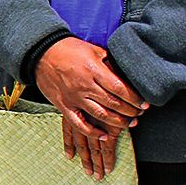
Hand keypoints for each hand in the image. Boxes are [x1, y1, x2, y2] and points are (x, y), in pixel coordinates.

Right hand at [34, 38, 146, 178]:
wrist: (41, 53)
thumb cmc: (69, 49)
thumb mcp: (93, 50)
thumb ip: (109, 63)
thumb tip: (126, 74)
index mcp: (93, 71)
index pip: (120, 88)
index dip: (134, 98)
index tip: (144, 104)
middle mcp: (85, 86)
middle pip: (113, 103)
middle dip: (130, 111)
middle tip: (139, 114)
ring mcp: (73, 98)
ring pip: (100, 115)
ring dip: (117, 122)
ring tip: (129, 124)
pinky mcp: (64, 106)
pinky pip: (79, 124)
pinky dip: (92, 132)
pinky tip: (104, 135)